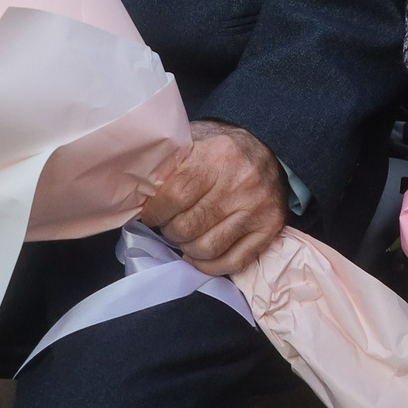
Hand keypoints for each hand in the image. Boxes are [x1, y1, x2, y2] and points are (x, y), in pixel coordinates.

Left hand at [140, 120, 287, 276]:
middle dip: (170, 231)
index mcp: (219, 155)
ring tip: (186, 237)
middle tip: (170, 224)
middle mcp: (242, 182)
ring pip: (207, 248)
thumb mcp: (196, 141)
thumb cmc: (222, 150)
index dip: (155, 212)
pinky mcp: (270, 228)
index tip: (151, 214)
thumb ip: (170, 163)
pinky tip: (200, 255)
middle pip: (188, 226)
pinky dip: (210, 266)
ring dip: (188, 249)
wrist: (269, 149)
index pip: (175, 195)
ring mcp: (258, 208)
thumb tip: (137, 190)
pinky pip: (233, 262)